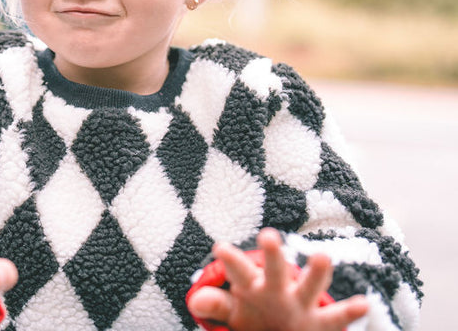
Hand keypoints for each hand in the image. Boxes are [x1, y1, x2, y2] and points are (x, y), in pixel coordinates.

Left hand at [187, 228, 368, 330]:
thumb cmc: (255, 316)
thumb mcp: (234, 313)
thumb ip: (216, 305)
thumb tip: (194, 302)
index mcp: (252, 285)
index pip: (238, 270)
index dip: (229, 260)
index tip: (219, 247)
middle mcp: (278, 288)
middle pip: (275, 270)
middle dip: (272, 254)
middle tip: (267, 235)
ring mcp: (302, 302)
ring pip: (310, 286)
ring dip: (316, 273)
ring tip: (321, 256)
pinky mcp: (321, 322)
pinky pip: (337, 318)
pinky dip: (350, 311)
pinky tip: (363, 303)